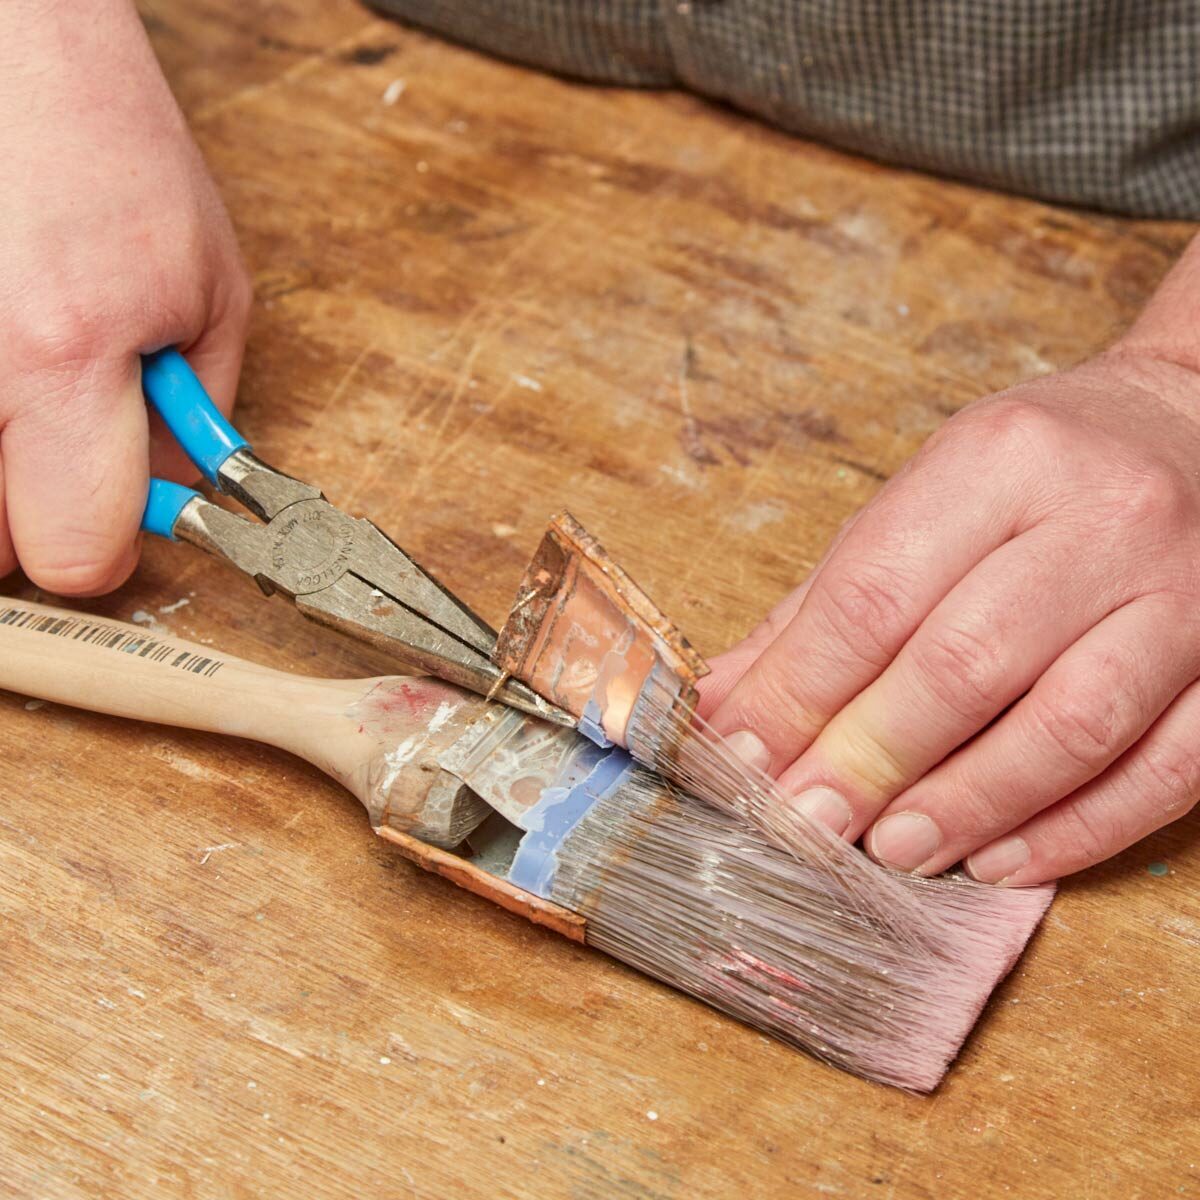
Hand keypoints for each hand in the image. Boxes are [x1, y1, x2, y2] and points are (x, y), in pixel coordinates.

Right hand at [0, 0, 250, 594]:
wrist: (7, 46)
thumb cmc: (109, 149)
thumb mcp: (209, 288)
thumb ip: (195, 413)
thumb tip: (175, 498)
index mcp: (63, 354)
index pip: (75, 552)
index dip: (107, 551)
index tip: (118, 525)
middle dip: (37, 516)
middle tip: (61, 448)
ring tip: (25, 388)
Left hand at [700, 333, 1199, 884]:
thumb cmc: (1045, 469)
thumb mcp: (931, 495)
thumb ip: (830, 600)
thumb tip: (727, 701)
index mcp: (1000, 459)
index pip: (873, 594)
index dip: (797, 692)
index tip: (744, 758)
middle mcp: (1103, 517)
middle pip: (965, 664)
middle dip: (870, 760)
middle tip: (808, 821)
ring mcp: (1188, 592)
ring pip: (1069, 726)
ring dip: (968, 804)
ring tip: (896, 850)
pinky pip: (1166, 768)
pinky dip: (1079, 828)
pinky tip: (1005, 859)